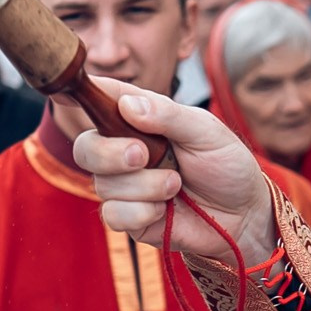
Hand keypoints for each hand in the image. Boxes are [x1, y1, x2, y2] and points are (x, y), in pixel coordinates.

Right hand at [71, 77, 277, 261]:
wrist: (245, 214)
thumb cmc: (226, 165)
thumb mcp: (207, 131)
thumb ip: (168, 115)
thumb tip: (127, 104)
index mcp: (140, 119)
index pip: (102, 100)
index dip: (79, 94)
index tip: (65, 92)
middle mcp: (125, 151)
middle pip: (86, 147)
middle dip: (109, 153)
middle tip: (143, 155)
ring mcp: (125, 186)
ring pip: (102, 184)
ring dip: (143, 186)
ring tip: (176, 184)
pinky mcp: (130, 218)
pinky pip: (114, 214)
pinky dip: (142, 211)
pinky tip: (165, 208)